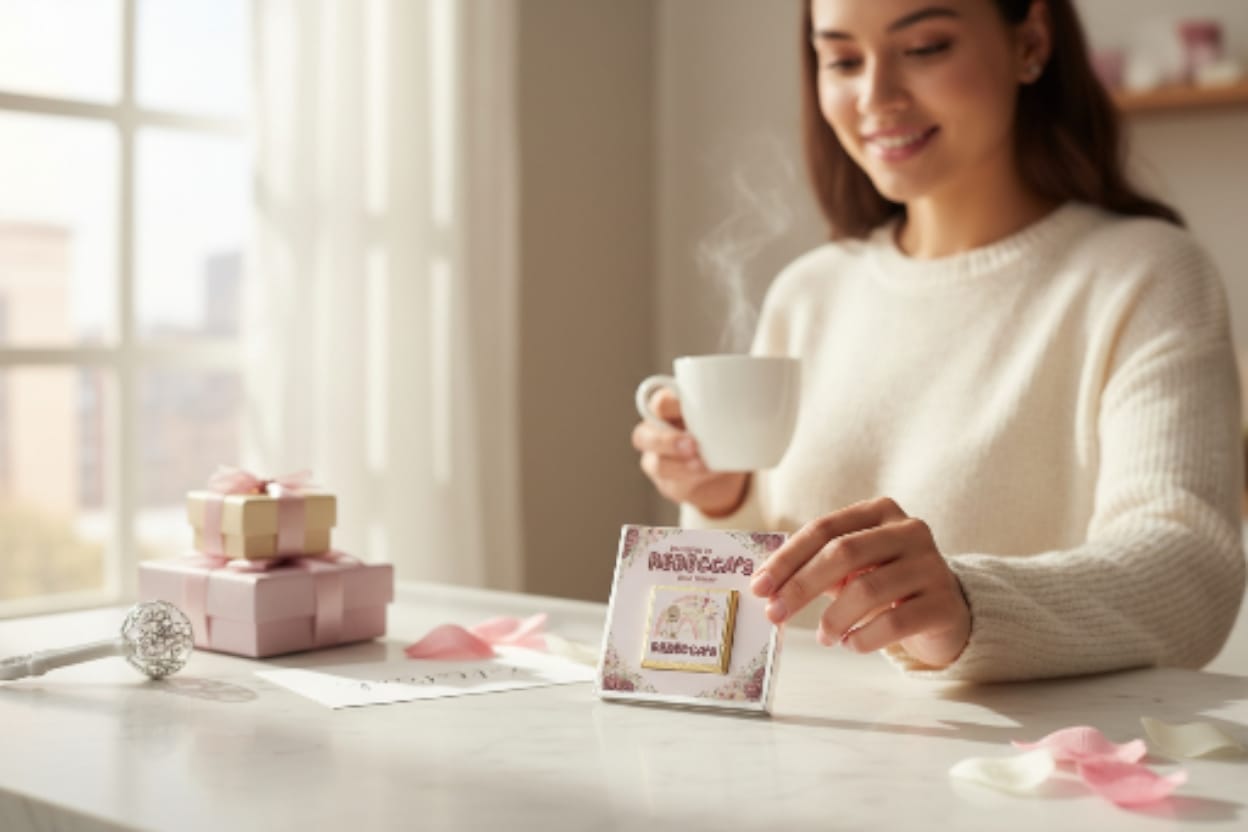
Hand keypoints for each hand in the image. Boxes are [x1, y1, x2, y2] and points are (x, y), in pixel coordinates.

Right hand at [631, 388, 749, 517]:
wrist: (725, 465)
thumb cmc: (722, 428)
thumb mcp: (727, 412)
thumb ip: (733, 404)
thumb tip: (767, 398)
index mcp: (666, 408)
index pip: (658, 402)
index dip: (669, 404)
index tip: (688, 407)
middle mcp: (654, 433)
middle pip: (644, 436)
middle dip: (668, 441)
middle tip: (694, 445)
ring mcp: (657, 461)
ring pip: (657, 465)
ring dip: (681, 467)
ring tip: (705, 466)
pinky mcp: (669, 485)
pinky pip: (674, 486)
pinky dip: (692, 482)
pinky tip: (709, 477)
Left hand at [749, 497, 969, 667]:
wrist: (948, 612)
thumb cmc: (887, 585)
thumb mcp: (854, 567)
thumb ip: (816, 567)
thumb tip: (767, 586)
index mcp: (880, 512)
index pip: (824, 529)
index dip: (787, 558)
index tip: (759, 586)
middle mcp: (909, 531)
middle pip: (843, 553)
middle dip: (800, 586)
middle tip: (775, 614)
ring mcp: (931, 566)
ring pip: (867, 590)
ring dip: (833, 618)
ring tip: (824, 636)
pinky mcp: (944, 604)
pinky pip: (894, 622)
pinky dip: (863, 637)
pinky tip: (851, 644)